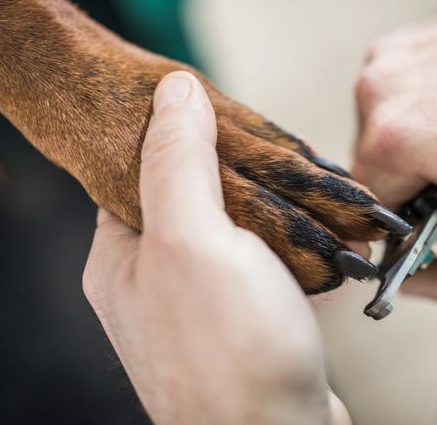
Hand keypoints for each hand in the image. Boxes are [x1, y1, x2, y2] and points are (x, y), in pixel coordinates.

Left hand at [82, 72, 349, 424]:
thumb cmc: (229, 350)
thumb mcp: (193, 239)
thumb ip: (178, 160)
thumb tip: (174, 86)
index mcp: (118, 255)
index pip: (138, 167)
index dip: (181, 132)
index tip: (227, 113)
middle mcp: (150, 280)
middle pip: (189, 195)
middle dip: (240, 170)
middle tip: (286, 154)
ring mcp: (196, 305)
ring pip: (231, 230)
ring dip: (272, 208)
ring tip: (313, 191)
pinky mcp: (239, 325)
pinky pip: (259, 265)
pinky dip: (288, 246)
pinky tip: (318, 239)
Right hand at [353, 0, 436, 308]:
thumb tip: (409, 288)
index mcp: (392, 142)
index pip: (371, 215)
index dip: (411, 226)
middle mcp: (373, 95)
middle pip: (373, 173)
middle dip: (415, 184)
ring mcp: (382, 61)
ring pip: (380, 134)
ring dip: (415, 145)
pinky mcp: (396, 40)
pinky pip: (391, 96)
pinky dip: (419, 108)